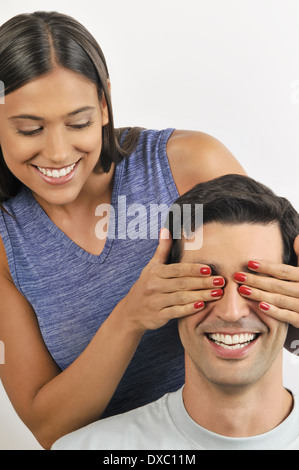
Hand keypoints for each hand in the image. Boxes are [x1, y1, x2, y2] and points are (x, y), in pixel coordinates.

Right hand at [121, 228, 223, 332]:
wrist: (131, 312)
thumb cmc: (145, 286)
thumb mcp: (151, 267)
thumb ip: (162, 250)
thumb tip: (166, 229)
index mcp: (155, 272)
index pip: (177, 269)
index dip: (193, 269)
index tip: (209, 269)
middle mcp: (154, 286)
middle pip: (182, 283)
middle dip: (203, 282)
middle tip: (220, 281)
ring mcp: (156, 301)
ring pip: (181, 298)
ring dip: (200, 295)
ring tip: (217, 293)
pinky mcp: (158, 316)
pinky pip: (176, 312)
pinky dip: (189, 309)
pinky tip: (201, 306)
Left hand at [234, 235, 298, 351]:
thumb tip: (297, 238)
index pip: (283, 271)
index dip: (267, 267)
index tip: (249, 263)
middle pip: (277, 285)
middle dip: (256, 280)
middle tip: (237, 276)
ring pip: (279, 299)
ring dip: (259, 294)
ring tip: (242, 289)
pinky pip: (288, 316)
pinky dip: (274, 311)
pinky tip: (260, 306)